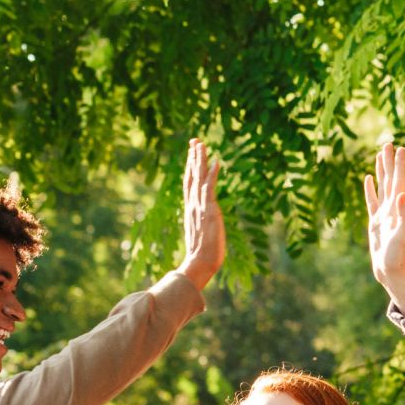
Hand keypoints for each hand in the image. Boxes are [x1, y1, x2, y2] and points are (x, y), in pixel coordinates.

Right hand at [179, 138, 224, 290]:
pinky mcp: (209, 210)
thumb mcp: (199, 238)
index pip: (189, 185)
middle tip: (195, 140)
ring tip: (201, 144)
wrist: (200, 263)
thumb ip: (199, 229)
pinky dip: (212, 174)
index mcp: (190, 211)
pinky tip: (216, 162)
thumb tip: (202, 230)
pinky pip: (210, 188)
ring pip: (198, 178)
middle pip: (191, 176)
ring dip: (200, 160)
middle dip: (193, 158)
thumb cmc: (201, 257)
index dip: (189, 168)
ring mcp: (200, 207)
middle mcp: (193, 206)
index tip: (190, 155)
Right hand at [364, 143, 404, 312]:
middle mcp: (392, 209)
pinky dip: (370, 189)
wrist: (391, 272)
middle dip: (390, 162)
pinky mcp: (375, 223)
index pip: (399, 182)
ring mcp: (383, 215)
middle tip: (389, 143)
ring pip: (382, 187)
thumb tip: (403, 195)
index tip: (401, 148)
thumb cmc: (398, 257)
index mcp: (398, 209)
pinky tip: (369, 179)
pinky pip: (372, 201)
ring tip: (380, 155)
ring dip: (381, 171)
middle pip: (391, 180)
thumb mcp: (402, 236)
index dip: (400, 166)